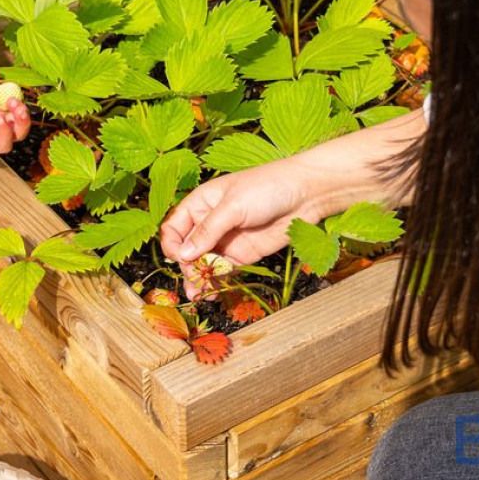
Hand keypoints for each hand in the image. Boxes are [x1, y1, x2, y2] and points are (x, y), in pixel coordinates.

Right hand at [161, 158, 312, 298]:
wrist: (306, 194)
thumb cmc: (267, 187)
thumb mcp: (233, 206)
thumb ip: (208, 231)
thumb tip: (183, 254)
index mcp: (200, 203)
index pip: (174, 227)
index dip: (172, 243)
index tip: (179, 256)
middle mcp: (209, 223)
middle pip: (187, 249)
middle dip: (187, 264)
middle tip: (195, 275)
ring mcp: (226, 240)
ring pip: (203, 263)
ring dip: (198, 278)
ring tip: (197, 293)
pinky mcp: (242, 255)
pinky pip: (223, 271)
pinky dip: (215, 282)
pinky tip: (210, 291)